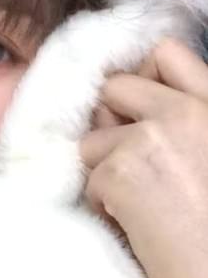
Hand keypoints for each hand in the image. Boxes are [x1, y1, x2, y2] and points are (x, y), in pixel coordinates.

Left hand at [79, 37, 207, 277]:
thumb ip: (188, 122)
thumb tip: (130, 108)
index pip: (166, 53)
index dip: (144, 78)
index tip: (139, 110)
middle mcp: (187, 110)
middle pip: (116, 86)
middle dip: (113, 123)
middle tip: (130, 163)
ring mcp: (152, 136)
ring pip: (94, 138)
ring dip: (106, 169)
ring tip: (141, 204)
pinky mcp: (120, 170)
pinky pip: (90, 177)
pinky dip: (104, 204)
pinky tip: (134, 224)